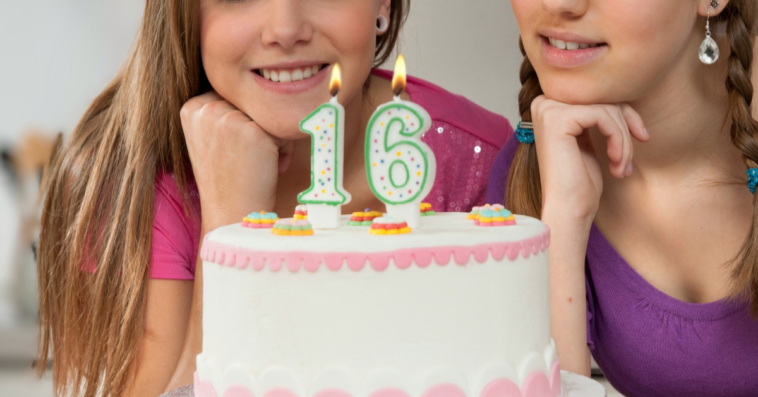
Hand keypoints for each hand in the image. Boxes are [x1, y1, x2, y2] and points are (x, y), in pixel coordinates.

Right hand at [180, 91, 293, 232]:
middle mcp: (205, 108)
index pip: (233, 96)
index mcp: (191, 107)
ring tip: (258, 163)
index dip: (243, 122)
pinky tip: (268, 167)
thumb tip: (260, 82)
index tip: (236, 151)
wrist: (233, 213)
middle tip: (249, 158)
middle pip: (251, 101)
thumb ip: (224, 110)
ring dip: (273, 137)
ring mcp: (227, 118)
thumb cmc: (231, 178)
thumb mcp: (214, 138)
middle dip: (259, 127)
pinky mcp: (252, 130)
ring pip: (268, 112)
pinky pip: (282, 127)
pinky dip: (283, 148)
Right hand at [531, 96, 648, 222]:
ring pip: (607, 107)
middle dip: (627, 125)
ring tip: (622, 167)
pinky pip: (604, 116)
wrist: (567, 209)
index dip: (624, 113)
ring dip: (624, 140)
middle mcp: (544, 102)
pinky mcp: (558, 118)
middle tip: (629, 159)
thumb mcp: (592, 138)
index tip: (640, 138)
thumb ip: (599, 112)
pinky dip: (618, 140)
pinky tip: (616, 163)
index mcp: (550, 105)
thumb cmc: (580, 181)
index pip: (598, 94)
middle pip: (603, 96)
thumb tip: (625, 85)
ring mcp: (548, 109)